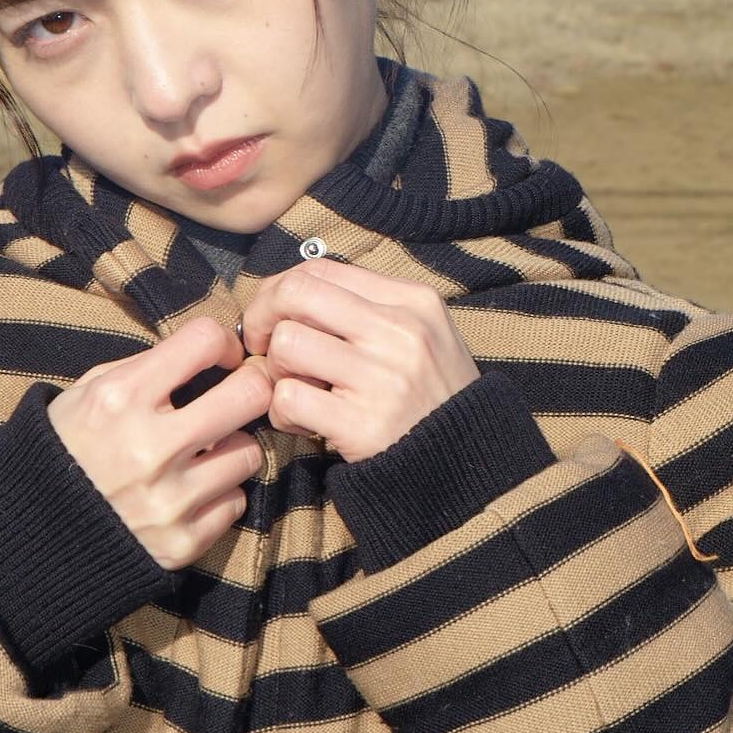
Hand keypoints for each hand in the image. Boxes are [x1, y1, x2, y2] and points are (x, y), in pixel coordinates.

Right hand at [47, 318, 271, 571]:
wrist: (31, 535)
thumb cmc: (63, 450)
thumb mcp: (86, 393)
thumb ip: (143, 371)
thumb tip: (209, 356)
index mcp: (120, 398)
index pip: (205, 340)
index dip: (223, 343)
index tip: (222, 358)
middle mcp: (148, 447)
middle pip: (250, 396)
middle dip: (250, 388)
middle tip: (239, 397)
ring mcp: (167, 499)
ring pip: (249, 453)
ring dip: (232, 449)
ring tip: (205, 453)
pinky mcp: (180, 543)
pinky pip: (234, 502)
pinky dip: (218, 495)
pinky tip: (191, 492)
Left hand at [239, 260, 479, 463]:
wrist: (470, 464)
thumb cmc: (432, 396)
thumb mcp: (422, 335)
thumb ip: (366, 309)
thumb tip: (290, 294)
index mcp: (413, 301)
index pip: (321, 269)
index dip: (280, 290)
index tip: (274, 317)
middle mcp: (400, 331)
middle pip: (296, 293)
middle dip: (262, 317)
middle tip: (262, 346)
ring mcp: (383, 377)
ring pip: (287, 343)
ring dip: (275, 370)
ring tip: (296, 389)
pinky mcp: (363, 424)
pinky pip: (289, 398)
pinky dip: (282, 413)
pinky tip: (304, 423)